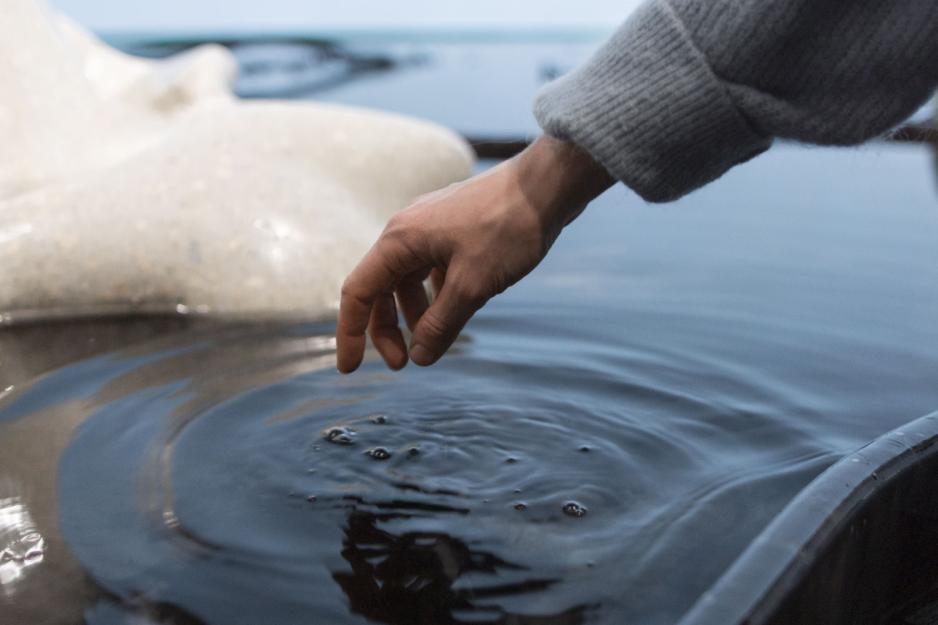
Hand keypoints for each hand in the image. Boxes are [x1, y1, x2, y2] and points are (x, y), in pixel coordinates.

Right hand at [336, 135, 612, 372]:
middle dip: (387, 330)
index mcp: (399, 240)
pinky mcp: (455, 230)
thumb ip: (441, 324)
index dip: (350, 333)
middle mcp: (407, 232)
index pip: (357, 292)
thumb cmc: (509, 227)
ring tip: (436, 339)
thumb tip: (419, 357)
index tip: (350, 370)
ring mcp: (431, 229)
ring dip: (415, 315)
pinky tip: (456, 308)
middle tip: (405, 364)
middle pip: (380, 290)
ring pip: (408, 281)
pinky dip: (436, 295)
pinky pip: (431, 270)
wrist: (548, 184)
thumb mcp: (473, 285)